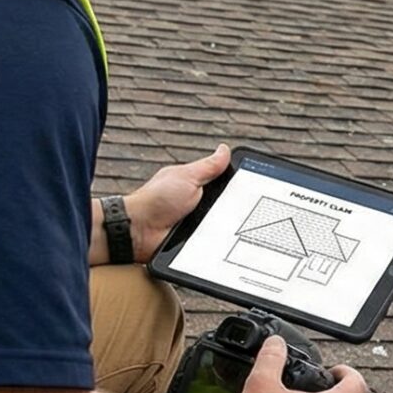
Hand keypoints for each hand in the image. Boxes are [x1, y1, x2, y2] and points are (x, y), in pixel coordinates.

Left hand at [123, 144, 232, 261]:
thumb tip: (224, 149)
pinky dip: (218, 241)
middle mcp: (198, 204)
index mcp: (197, 185)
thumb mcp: (186, 177)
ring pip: (224, 224)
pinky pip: (214, 242)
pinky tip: (220, 239)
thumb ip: (208, 166)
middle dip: (235, 208)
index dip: (238, 185)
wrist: (138, 231)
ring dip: (226, 225)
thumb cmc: (156, 200)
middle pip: (228, 205)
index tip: (254, 185)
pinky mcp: (195, 241)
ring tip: (227, 224)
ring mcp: (197, 223)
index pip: (225, 183)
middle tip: (238, 207)